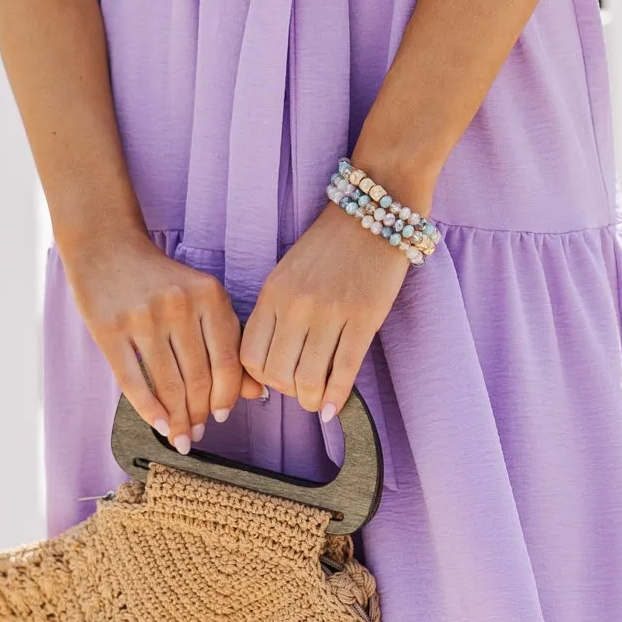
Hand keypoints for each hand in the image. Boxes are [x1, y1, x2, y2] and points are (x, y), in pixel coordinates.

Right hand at [61, 225, 261, 449]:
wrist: (106, 246)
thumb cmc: (160, 278)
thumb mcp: (201, 298)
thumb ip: (227, 341)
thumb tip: (254, 393)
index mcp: (209, 295)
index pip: (227, 361)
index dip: (227, 397)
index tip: (223, 417)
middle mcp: (179, 305)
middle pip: (198, 378)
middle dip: (200, 415)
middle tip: (198, 434)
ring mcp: (143, 317)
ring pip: (168, 384)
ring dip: (177, 419)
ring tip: (180, 436)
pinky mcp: (110, 329)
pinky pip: (134, 381)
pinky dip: (149, 410)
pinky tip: (158, 425)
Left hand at [240, 202, 410, 420]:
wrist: (372, 214)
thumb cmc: (329, 248)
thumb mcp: (287, 275)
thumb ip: (275, 314)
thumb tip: (273, 366)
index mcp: (272, 293)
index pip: (250, 356)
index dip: (260, 379)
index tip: (275, 382)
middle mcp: (296, 305)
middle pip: (276, 373)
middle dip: (286, 392)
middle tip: (300, 391)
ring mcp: (330, 312)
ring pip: (308, 378)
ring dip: (311, 399)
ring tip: (317, 399)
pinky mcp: (364, 317)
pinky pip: (344, 370)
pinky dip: (337, 397)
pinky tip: (335, 407)